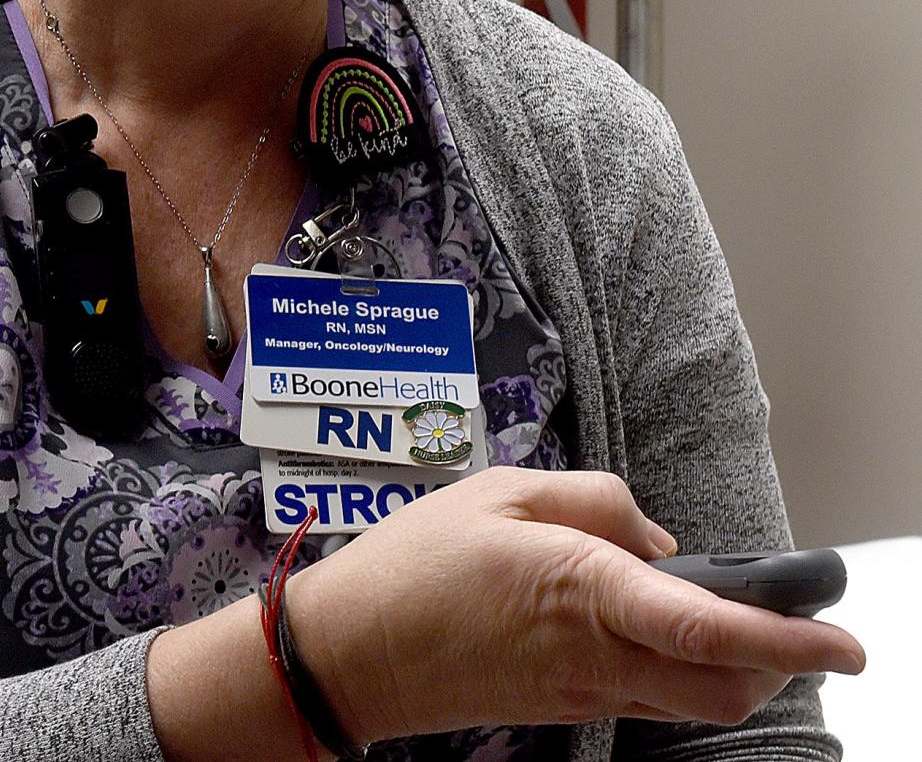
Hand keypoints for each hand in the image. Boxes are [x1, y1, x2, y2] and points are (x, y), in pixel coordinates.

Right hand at [284, 467, 865, 746]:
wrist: (357, 653)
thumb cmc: (419, 563)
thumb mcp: (502, 491)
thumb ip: (595, 501)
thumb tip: (657, 538)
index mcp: (583, 589)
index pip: (707, 627)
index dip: (786, 637)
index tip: (841, 640)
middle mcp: (596, 656)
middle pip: (723, 685)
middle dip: (774, 659)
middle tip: (785, 612)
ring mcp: (583, 692)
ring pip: (691, 697)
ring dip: (728, 663)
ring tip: (713, 603)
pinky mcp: (566, 707)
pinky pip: (646, 694)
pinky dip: (674, 664)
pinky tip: (641, 614)